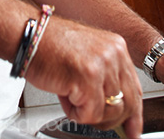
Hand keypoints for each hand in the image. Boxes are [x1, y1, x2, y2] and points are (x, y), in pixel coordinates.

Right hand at [25, 18, 142, 138]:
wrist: (29, 35)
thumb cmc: (49, 46)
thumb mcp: (87, 55)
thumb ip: (105, 77)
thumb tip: (115, 105)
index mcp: (116, 47)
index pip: (135, 88)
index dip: (135, 113)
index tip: (133, 129)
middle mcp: (113, 54)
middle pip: (128, 103)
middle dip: (113, 120)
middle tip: (98, 123)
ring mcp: (102, 66)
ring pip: (110, 112)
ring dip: (88, 113)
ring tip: (72, 99)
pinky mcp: (87, 79)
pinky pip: (90, 115)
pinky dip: (74, 113)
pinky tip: (64, 96)